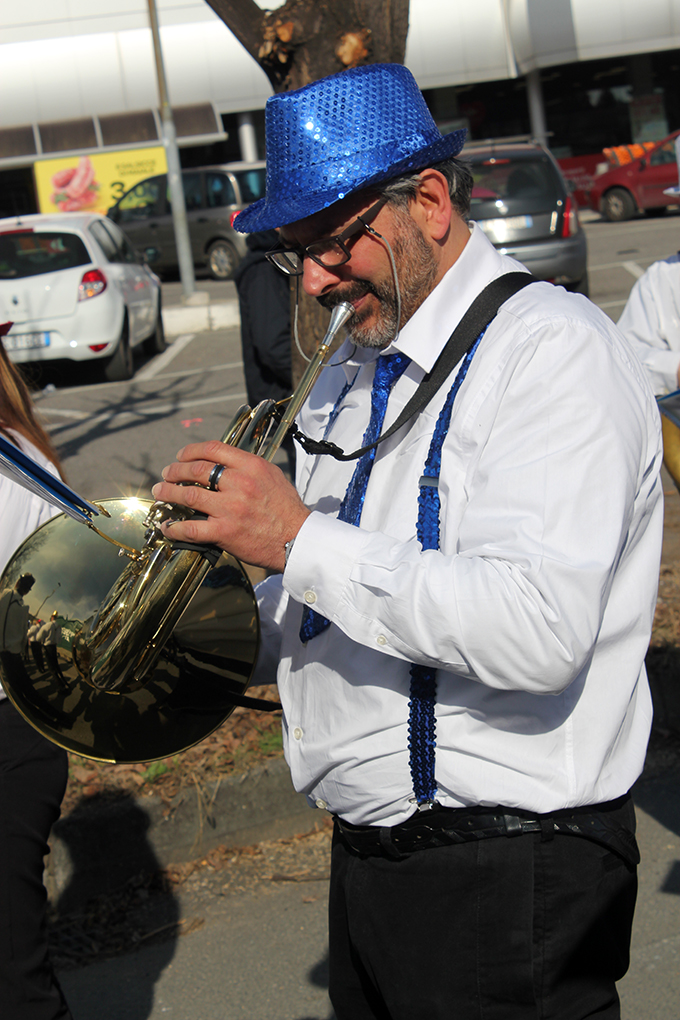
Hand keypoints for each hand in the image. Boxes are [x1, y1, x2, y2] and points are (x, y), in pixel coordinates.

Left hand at [151, 440, 309, 571]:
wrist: (297, 539)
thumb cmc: (286, 509)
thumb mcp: (272, 476)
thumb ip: (248, 467)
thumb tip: (225, 463)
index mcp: (251, 467)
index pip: (213, 449)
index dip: (191, 451)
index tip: (181, 456)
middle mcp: (239, 484)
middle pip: (196, 470)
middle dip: (175, 470)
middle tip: (167, 474)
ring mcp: (230, 508)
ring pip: (188, 496)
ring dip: (169, 493)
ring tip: (161, 493)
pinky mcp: (224, 532)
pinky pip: (191, 528)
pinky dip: (174, 527)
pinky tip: (167, 526)